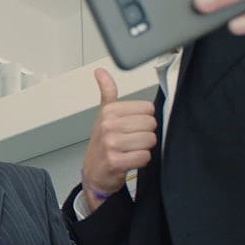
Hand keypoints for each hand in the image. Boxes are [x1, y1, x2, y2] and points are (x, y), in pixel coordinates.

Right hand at [80, 68, 155, 211]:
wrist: (94, 173)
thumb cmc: (103, 144)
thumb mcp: (104, 116)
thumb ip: (107, 92)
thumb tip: (100, 71)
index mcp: (108, 112)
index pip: (148, 109)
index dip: (144, 120)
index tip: (131, 127)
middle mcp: (108, 126)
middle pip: (150, 124)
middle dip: (145, 134)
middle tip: (131, 141)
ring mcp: (111, 144)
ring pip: (149, 140)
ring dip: (144, 148)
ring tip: (130, 151)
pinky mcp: (116, 161)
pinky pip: (144, 156)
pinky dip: (141, 161)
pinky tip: (130, 160)